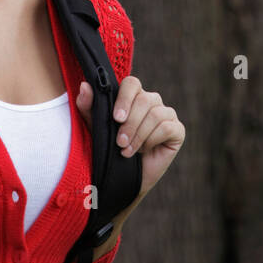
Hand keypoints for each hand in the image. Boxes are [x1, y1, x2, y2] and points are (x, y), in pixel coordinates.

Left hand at [75, 75, 183, 198]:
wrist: (122, 179)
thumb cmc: (108, 149)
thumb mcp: (94, 128)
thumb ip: (88, 106)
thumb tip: (85, 85)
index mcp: (132, 96)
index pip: (132, 83)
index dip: (125, 98)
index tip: (116, 118)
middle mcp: (151, 101)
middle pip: (145, 99)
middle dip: (130, 124)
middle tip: (119, 142)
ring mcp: (166, 114)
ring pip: (156, 113)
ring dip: (139, 135)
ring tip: (127, 151)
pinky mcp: (177, 130)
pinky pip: (167, 127)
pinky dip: (152, 140)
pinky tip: (144, 150)